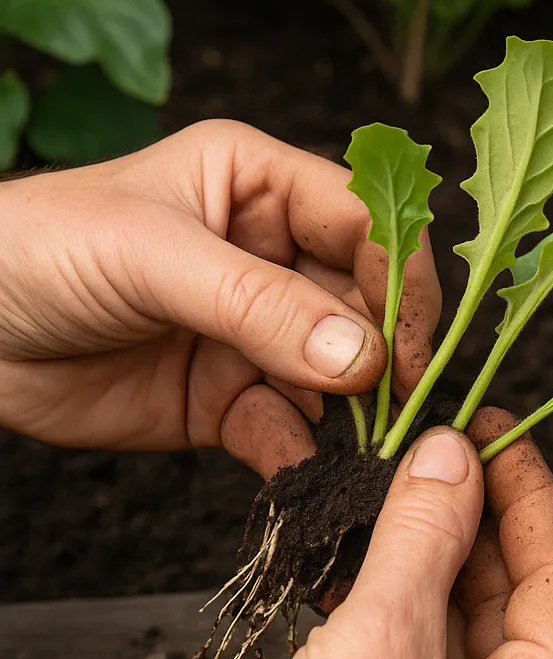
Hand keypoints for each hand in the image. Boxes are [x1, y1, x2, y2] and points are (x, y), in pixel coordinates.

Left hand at [0, 119, 439, 471]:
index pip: (368, 223)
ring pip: (341, 375)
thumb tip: (362, 358)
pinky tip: (307, 472)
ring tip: (365, 448)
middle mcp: (271, 257)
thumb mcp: (150, 256)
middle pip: (367, 306)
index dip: (400, 281)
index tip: (409, 346)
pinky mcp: (230, 400)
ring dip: (356, 415)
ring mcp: (256, 333)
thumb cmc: (33, 250)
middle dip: (385, 357)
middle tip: (394, 404)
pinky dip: (306, 455)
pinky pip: (292, 430)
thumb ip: (259, 305)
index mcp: (259, 187)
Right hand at [0, 424, 552, 658]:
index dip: (529, 495)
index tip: (501, 435)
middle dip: (481, 528)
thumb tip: (451, 457)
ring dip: (441, 568)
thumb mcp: (382, 631)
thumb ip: (424, 532)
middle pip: (521, 608)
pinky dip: (415, 620)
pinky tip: (380, 568)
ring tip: (410, 499)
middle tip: (450, 458)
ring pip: (476, 640)